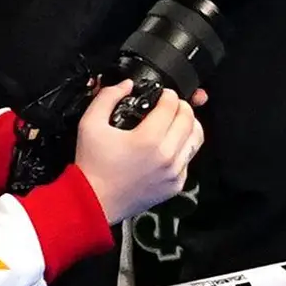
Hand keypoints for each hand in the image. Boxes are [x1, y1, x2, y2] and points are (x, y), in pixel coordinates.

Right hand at [71, 78, 204, 222]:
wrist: (92, 201)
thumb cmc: (92, 165)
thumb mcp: (90, 124)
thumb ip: (107, 96)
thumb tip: (126, 84)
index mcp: (148, 139)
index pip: (172, 105)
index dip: (167, 94)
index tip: (162, 94)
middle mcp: (166, 156)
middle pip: (189, 119)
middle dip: (180, 106)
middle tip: (169, 105)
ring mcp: (173, 173)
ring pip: (196, 139)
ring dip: (188, 125)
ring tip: (175, 122)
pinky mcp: (175, 185)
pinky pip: (189, 159)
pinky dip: (183, 148)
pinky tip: (168, 146)